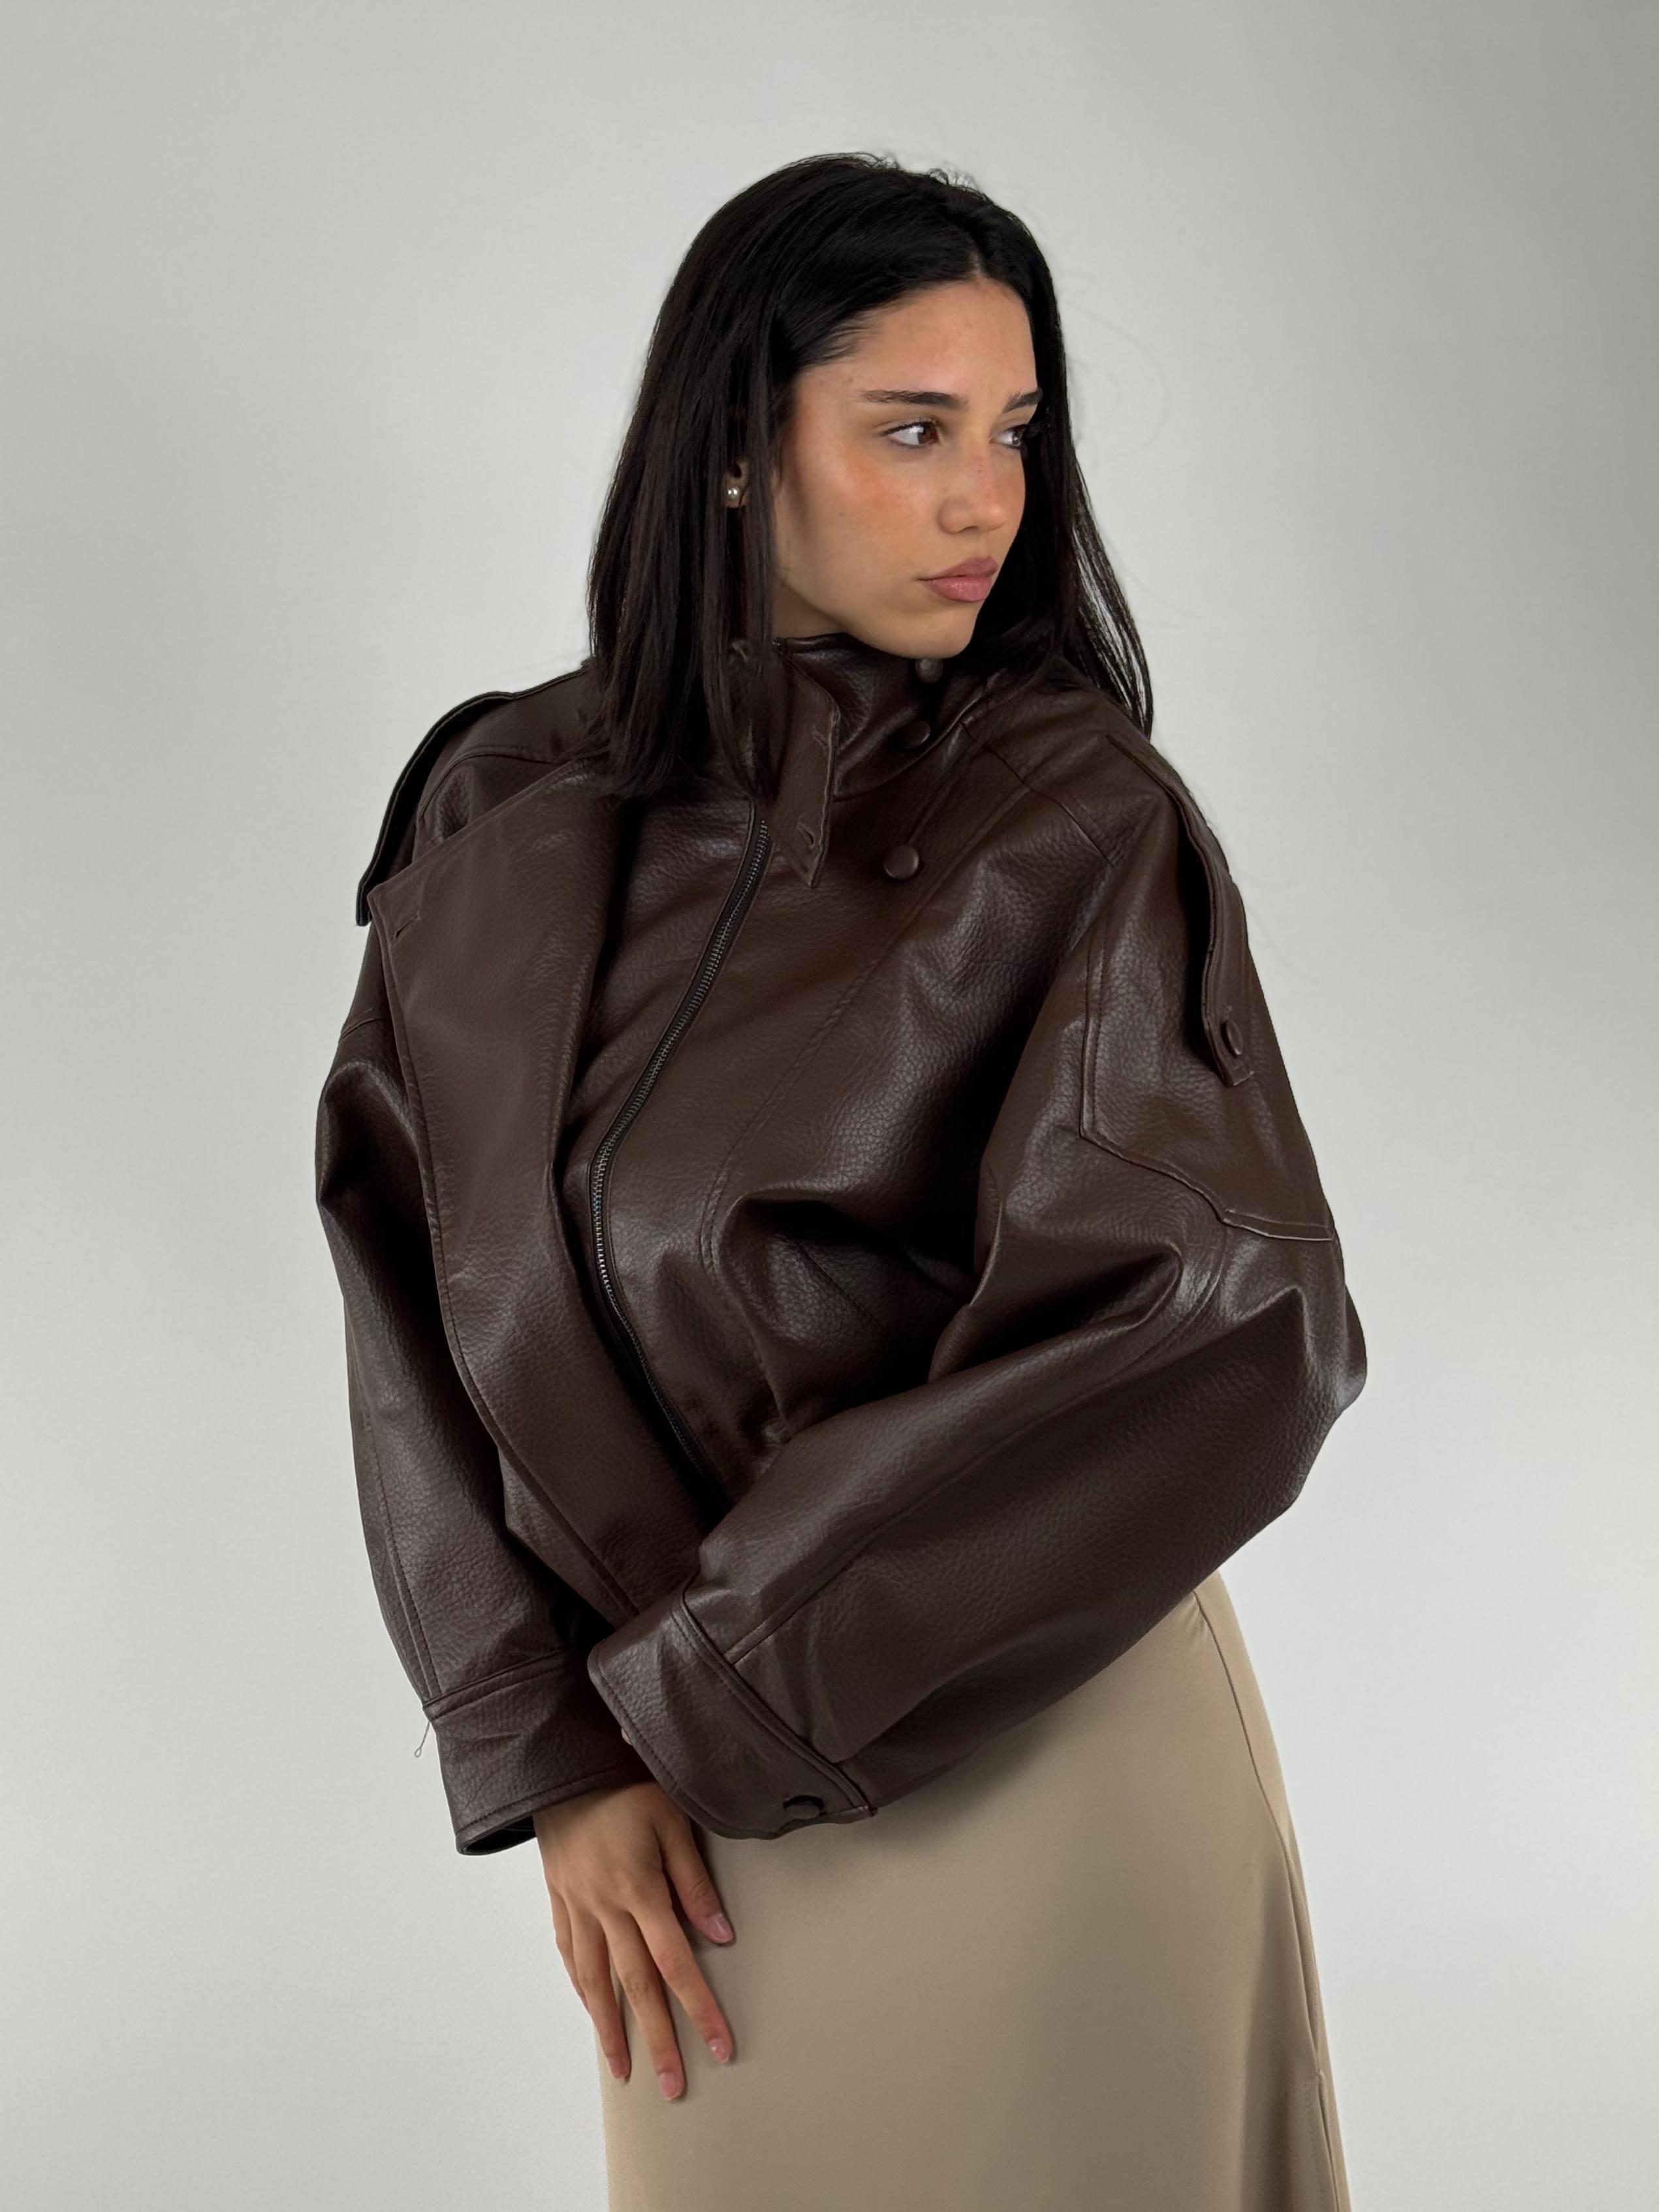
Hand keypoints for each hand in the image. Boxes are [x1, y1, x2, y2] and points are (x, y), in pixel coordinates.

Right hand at [532, 1779, 735, 2099]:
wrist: (561, 1766)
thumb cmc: (623, 1784)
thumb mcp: (671, 1819)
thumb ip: (694, 1880)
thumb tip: (721, 1935)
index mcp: (639, 1889)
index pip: (676, 1963)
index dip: (700, 2008)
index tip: (720, 2045)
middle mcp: (605, 1908)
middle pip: (637, 1987)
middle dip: (659, 2040)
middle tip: (675, 2086)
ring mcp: (577, 1909)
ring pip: (597, 1982)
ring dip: (613, 2030)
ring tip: (627, 2070)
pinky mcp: (559, 1902)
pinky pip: (572, 1957)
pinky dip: (583, 1990)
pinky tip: (594, 2011)